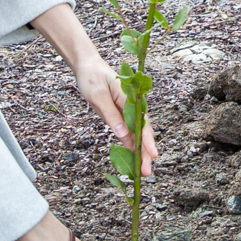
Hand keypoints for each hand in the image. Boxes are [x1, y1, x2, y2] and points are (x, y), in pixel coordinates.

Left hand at [70, 51, 157, 177]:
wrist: (87, 68)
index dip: (148, 140)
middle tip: (147, 172)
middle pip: (143, 133)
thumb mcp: (98, 96)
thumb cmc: (92, 78)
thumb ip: (111, 115)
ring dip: (140, 154)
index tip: (154, 155)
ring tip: (143, 172)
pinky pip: (127, 135)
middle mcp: (132, 107)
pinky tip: (133, 162)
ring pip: (136, 136)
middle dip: (146, 153)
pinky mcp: (120, 118)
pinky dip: (130, 148)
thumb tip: (123, 135)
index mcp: (131, 99)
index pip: (143, 123)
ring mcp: (127, 113)